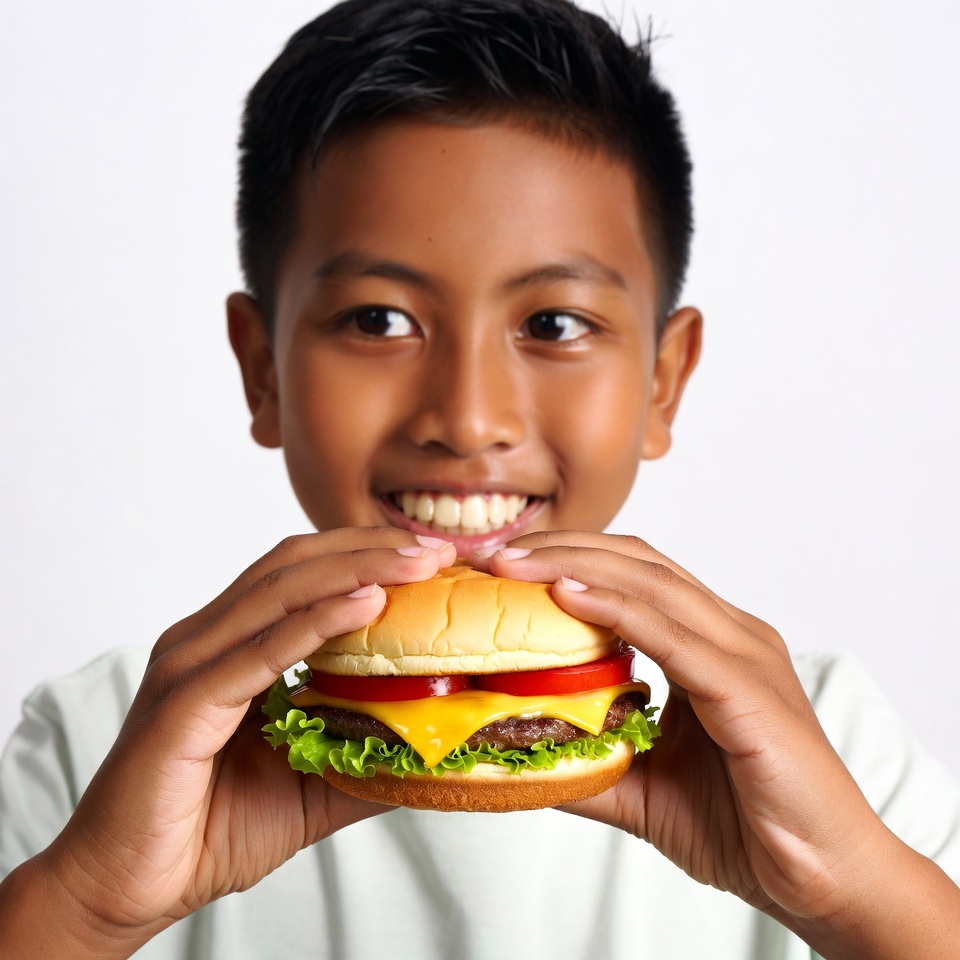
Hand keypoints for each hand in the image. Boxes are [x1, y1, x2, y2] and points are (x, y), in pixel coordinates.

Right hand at [15, 529, 455, 956]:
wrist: (128, 888)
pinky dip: (315, 624)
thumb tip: (435, 747)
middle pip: (294, 565)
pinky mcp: (182, 705)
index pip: (303, 573)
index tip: (433, 556)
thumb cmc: (211, 830)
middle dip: (370, 548)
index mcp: (228, 643)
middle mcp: (204, 639)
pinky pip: (258, 653)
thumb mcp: (312, 783)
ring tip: (417, 565)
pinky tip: (366, 605)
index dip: (367, 553)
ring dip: (355, 570)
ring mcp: (188, 665)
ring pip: (279, 593)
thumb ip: (364, 754)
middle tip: (437, 550)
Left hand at [478, 531, 959, 958]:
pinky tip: (567, 597)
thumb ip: (590, 761)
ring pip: (652, 585)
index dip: (570, 558)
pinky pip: (673, 636)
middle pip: (639, 563)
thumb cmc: (745, 826)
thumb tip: (518, 754)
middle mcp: (732, 634)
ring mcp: (746, 654)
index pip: (635, 575)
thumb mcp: (644, 787)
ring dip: (576, 566)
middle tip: (495, 556)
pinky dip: (616, 610)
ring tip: (513, 565)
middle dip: (563, 549)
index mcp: (713, 643)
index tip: (505, 566)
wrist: (824, 881)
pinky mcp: (750, 689)